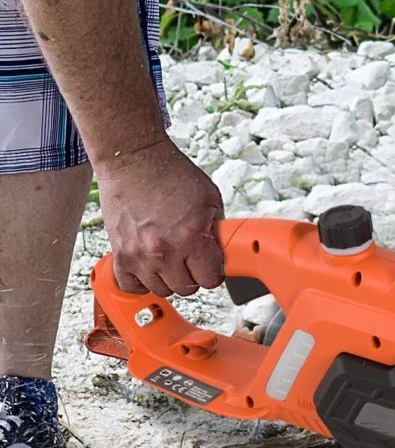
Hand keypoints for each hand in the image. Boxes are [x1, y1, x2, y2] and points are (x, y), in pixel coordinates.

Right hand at [96, 138, 224, 296]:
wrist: (133, 158)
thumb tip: (221, 253)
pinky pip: (130, 286)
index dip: (214, 272)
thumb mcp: (210, 198)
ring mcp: (138, 254)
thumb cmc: (170, 173)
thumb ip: (217, 230)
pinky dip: (141, 282)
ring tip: (170, 259)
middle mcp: (164, 250)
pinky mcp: (119, 253)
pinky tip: (149, 268)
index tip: (211, 265)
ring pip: (161, 289)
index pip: (210, 280)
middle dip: (193, 275)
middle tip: (191, 259)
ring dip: (169, 278)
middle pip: (187, 288)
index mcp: (191, 237)